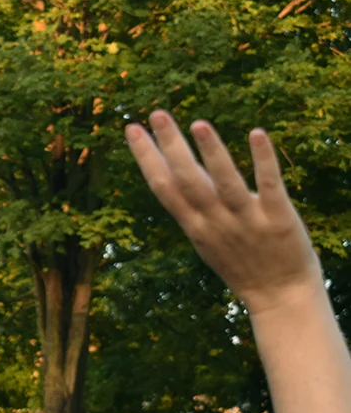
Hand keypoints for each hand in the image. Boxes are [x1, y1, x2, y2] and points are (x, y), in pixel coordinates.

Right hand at [126, 111, 320, 313]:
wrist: (280, 298)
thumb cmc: (243, 265)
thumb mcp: (208, 240)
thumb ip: (195, 208)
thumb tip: (178, 172)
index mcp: (194, 226)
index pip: (163, 187)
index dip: (146, 157)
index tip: (132, 129)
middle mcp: (215, 222)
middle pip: (187, 181)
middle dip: (171, 146)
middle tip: (158, 114)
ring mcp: (247, 221)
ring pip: (225, 183)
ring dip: (211, 153)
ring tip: (198, 124)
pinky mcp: (279, 220)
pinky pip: (270, 186)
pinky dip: (263, 160)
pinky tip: (257, 133)